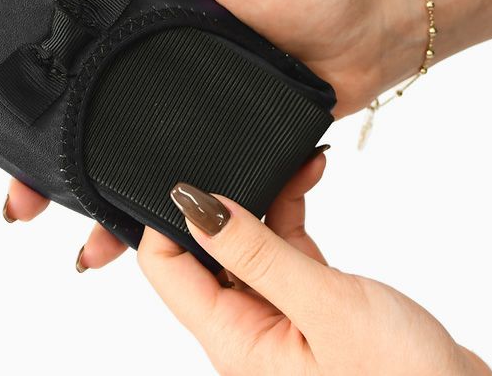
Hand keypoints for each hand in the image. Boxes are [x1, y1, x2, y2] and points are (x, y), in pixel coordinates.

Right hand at [0, 0, 425, 268]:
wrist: (367, 33)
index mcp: (133, 19)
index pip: (48, 47)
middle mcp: (141, 68)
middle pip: (58, 109)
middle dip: (7, 142)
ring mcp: (169, 112)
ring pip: (95, 155)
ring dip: (55, 187)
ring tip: (23, 210)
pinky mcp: (202, 146)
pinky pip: (153, 187)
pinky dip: (124, 218)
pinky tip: (99, 244)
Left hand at [138, 152, 490, 375]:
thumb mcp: (325, 309)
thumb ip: (258, 255)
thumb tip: (196, 206)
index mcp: (233, 338)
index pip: (167, 269)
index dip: (166, 218)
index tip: (187, 172)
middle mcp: (246, 326)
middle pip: (202, 250)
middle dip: (217, 198)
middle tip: (233, 152)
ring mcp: (276, 310)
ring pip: (246, 240)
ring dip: (261, 195)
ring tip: (286, 156)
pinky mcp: (306, 297)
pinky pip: (281, 242)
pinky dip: (290, 206)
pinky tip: (308, 174)